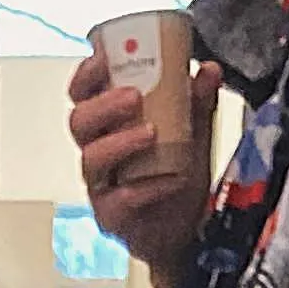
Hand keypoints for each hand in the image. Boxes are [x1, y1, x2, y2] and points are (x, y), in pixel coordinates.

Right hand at [67, 46, 223, 274]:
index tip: (104, 58)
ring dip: (120, 142)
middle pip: (79, 122)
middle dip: (103, 105)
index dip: (86, 74)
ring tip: (152, 134)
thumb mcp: (193, 130)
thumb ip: (197, 101)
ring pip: (91, 159)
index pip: (82, 93)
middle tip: (133, 97)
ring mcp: (101, 185)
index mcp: (108, 124)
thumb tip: (209, 69)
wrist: (186, 229)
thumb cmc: (177, 173)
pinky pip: (118, 201)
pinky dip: (146, 187)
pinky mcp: (112, 215)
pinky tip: (171, 180)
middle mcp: (97, 151)